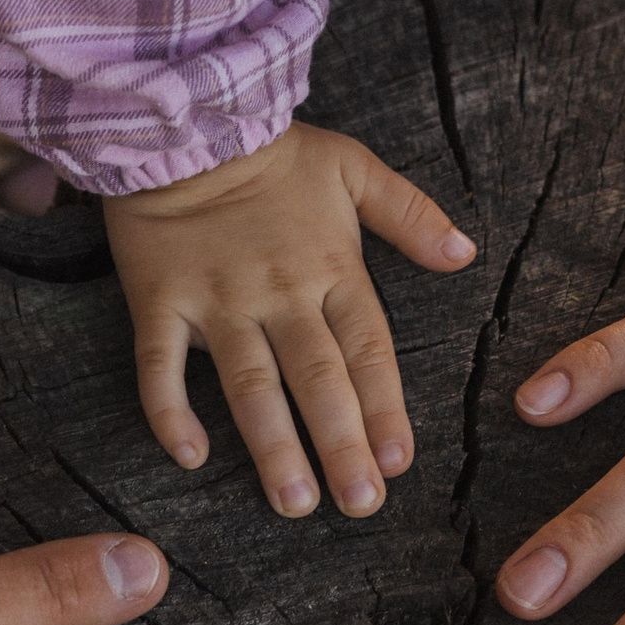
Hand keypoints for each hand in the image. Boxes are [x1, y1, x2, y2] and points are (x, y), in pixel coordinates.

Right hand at [104, 122, 475, 517]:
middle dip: (342, 445)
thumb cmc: (271, 152)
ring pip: (249, 384)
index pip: (367, 348)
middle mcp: (277, 291)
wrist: (180, 120)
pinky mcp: (160, 300)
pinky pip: (160, 365)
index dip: (385, 407)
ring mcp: (216, 299)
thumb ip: (410, 214)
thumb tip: (465, 253)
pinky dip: (170, 411)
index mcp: (330, 266)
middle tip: (360, 504)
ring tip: (293, 502)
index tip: (399, 461)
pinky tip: (190, 457)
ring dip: (273, 446)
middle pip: (317, 378)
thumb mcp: (353, 167)